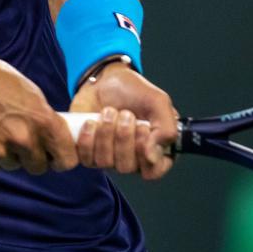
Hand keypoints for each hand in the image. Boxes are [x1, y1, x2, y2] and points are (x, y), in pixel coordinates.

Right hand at [0, 50, 78, 174]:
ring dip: (9, 155)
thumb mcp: (29, 92)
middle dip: (33, 156)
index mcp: (41, 120)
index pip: (66, 159)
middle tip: (21, 140)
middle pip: (39, 167)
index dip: (62, 157)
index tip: (55, 155)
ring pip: (14, 166)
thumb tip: (55, 140)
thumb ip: (44, 119)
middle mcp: (22, 139)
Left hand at [69, 62, 178, 179]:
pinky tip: (91, 121)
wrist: (105, 80)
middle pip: (127, 166)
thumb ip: (166, 129)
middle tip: (126, 113)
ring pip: (105, 162)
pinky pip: (86, 158)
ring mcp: (110, 157)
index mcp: (156, 150)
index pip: (153, 171)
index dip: (146, 154)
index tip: (143, 130)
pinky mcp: (89, 152)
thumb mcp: (158, 102)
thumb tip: (152, 157)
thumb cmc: (134, 91)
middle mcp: (134, 158)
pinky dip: (88, 138)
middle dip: (124, 136)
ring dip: (106, 133)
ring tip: (110, 112)